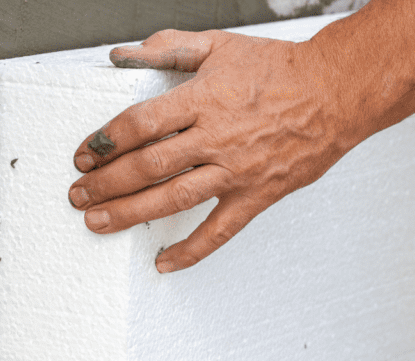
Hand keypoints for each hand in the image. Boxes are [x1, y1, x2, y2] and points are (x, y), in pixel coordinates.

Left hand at [68, 29, 351, 272]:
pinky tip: (163, 262)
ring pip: (173, 199)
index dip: (105, 142)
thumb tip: (123, 54)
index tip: (85, 156)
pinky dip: (189, 251)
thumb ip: (168, 48)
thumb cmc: (279, 70)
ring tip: (98, 223)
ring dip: (130, 213)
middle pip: (147, 166)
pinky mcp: (256, 196)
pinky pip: (219, 231)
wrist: (335, 93)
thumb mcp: (219, 45)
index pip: (139, 124)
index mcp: (202, 100)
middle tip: (79, 195)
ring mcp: (235, 171)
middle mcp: (215, 138)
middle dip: (106, 183)